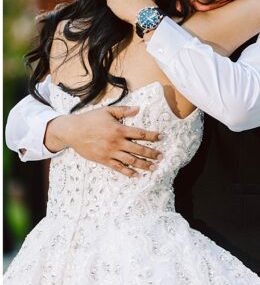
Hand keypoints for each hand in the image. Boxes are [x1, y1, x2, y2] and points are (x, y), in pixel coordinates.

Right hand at [45, 106, 161, 177]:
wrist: (72, 131)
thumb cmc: (90, 119)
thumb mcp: (107, 111)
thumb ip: (123, 110)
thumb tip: (138, 108)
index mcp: (119, 130)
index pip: (140, 133)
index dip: (152, 136)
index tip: (162, 137)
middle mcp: (116, 142)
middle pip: (138, 149)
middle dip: (152, 153)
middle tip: (161, 157)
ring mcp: (110, 152)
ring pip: (130, 161)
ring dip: (143, 164)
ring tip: (154, 167)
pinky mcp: (103, 160)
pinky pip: (118, 167)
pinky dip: (128, 172)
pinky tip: (136, 175)